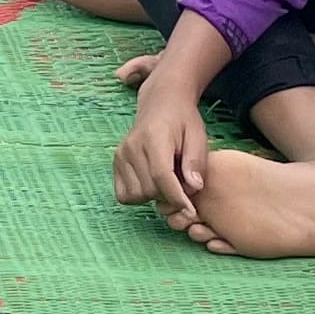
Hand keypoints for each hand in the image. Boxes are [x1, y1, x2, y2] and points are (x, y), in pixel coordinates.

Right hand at [111, 84, 211, 229]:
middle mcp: (132, 146)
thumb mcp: (198, 136)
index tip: (191, 211)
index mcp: (154, 137)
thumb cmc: (183, 120)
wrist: (162, 102)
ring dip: (154, 197)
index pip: (161, 176)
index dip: (177, 198)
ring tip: (168, 183)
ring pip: (136, 195)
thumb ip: (196, 162)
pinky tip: (152, 184)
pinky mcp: (116, 161)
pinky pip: (123, 194)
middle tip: (183, 187)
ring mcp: (120, 154)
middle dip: (169, 197)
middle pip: (149, 189)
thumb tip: (193, 188)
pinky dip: (139, 196)